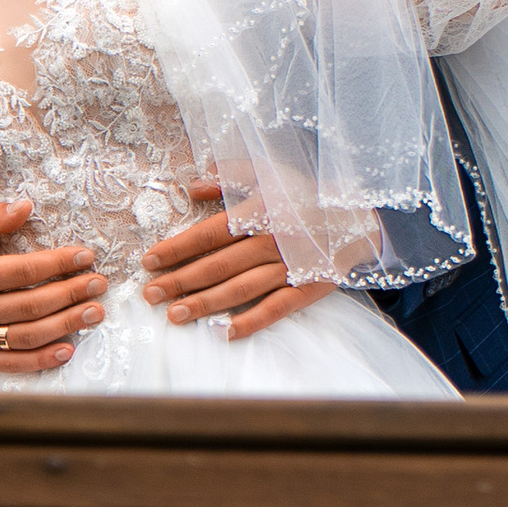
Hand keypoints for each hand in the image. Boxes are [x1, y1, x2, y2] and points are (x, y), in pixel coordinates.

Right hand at [0, 200, 105, 373]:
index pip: (23, 271)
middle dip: (70, 293)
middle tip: (98, 284)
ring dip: (66, 325)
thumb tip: (26, 206)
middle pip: (31, 305)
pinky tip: (67, 350)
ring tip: (94, 312)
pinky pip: (12, 364)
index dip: (58, 263)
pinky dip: (41, 360)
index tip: (85, 256)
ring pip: (28, 336)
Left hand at [143, 179, 338, 343]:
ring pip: (241, 288)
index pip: (210, 234)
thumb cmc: (305, 195)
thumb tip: (192, 185)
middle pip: (218, 265)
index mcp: (259, 211)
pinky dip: (251, 321)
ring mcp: (290, 267)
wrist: (358, 217)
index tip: (149, 261)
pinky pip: (276, 308)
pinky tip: (224, 333)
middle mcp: (271, 240)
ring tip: (175, 315)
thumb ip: (230, 176)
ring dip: (206, 303)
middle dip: (181, 280)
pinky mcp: (307, 288)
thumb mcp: (269, 174)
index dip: (178, 248)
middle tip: (150, 295)